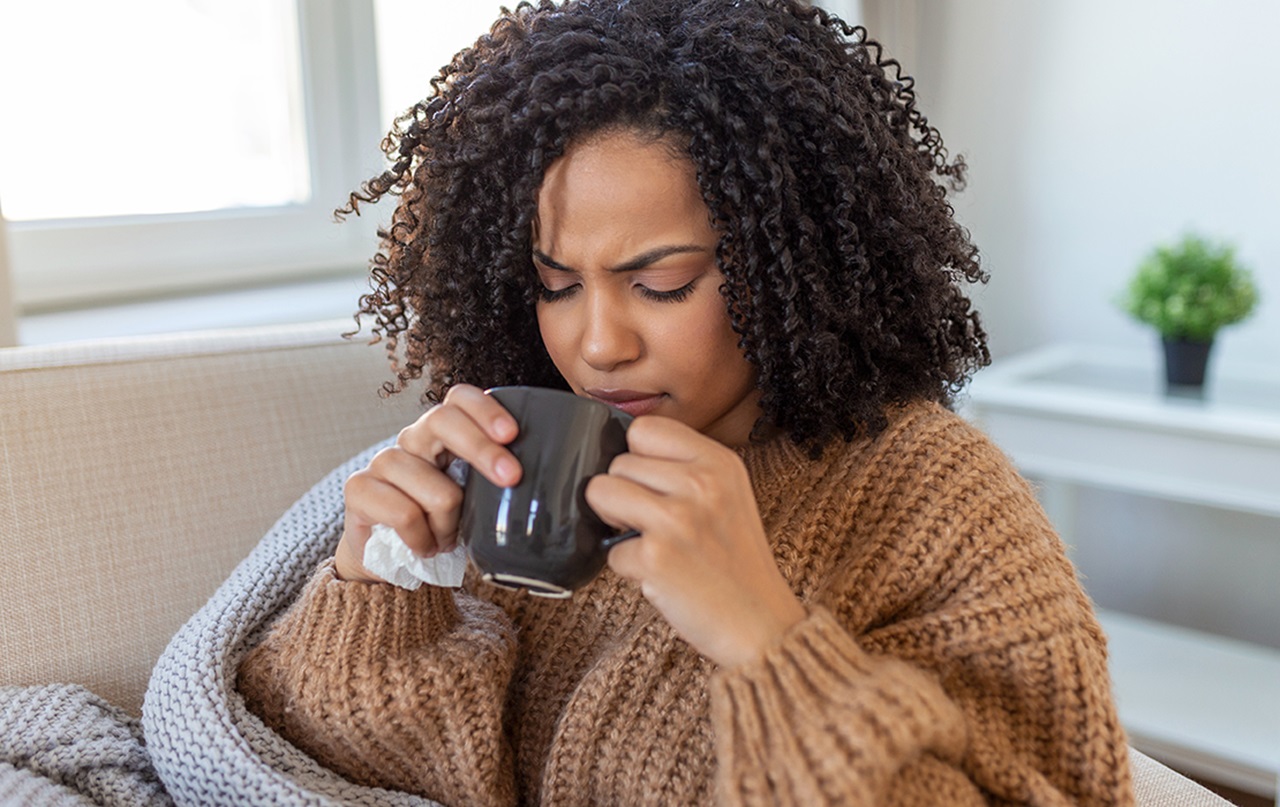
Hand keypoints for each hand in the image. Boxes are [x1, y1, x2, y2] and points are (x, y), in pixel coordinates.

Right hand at [334, 384, 522, 582]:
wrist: (389, 558)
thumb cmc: (443, 523)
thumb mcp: (478, 499)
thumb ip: (504, 482)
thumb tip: (565, 486)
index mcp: (444, 433)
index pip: (459, 398)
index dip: (485, 409)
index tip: (512, 435)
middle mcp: (413, 439)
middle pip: (442, 420)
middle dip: (482, 449)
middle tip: (512, 478)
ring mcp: (383, 461)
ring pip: (434, 487)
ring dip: (449, 523)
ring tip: (447, 538)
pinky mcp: (359, 488)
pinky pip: (405, 514)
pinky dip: (423, 540)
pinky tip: (424, 546)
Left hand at [586, 416, 805, 667]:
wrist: (762, 625)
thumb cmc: (736, 562)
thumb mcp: (727, 494)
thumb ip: (684, 467)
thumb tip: (619, 453)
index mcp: (720, 461)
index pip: (645, 428)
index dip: (637, 458)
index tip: (653, 486)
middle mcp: (701, 483)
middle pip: (618, 463)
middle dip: (625, 495)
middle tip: (657, 525)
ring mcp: (678, 519)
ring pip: (601, 493)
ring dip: (615, 523)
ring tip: (652, 542)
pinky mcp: (657, 557)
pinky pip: (609, 550)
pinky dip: (629, 568)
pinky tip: (662, 576)